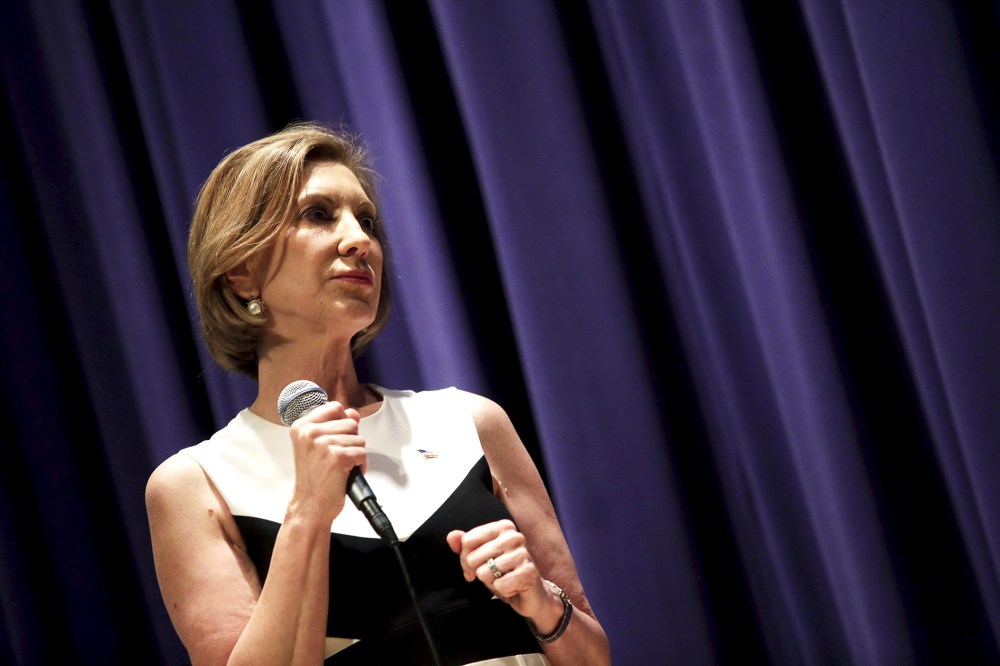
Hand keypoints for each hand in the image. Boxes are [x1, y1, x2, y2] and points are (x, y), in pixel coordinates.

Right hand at [287, 401, 366, 524]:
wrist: (309, 505)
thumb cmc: (314, 477)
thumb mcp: (318, 445)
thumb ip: (336, 425)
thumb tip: (353, 413)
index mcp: (302, 426)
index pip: (335, 407)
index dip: (342, 423)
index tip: (335, 438)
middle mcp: (310, 432)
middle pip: (351, 423)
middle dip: (351, 441)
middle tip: (336, 458)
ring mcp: (323, 444)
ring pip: (359, 438)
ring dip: (356, 454)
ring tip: (341, 467)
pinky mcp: (338, 456)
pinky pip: (362, 453)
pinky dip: (360, 465)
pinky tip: (346, 474)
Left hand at [447, 520, 555, 621]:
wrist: (531, 593)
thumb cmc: (504, 572)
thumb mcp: (481, 556)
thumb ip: (465, 545)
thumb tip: (452, 536)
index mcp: (503, 527)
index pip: (467, 541)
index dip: (466, 558)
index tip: (476, 565)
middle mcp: (514, 536)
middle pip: (473, 558)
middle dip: (477, 572)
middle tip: (491, 575)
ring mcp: (523, 554)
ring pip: (484, 573)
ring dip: (491, 582)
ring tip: (504, 578)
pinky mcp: (528, 572)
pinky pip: (499, 586)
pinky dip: (502, 591)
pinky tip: (513, 587)